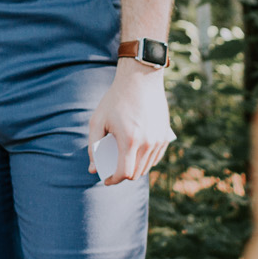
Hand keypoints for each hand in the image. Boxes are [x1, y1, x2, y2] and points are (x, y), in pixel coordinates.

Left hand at [87, 59, 173, 184]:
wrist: (140, 79)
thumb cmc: (116, 99)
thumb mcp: (98, 120)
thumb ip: (93, 146)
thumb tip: (93, 169)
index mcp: (130, 141)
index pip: (124, 173)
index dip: (113, 180)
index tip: (106, 179)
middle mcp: (147, 143)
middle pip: (136, 173)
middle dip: (123, 175)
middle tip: (112, 170)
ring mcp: (159, 140)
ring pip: (147, 166)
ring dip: (134, 168)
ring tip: (123, 162)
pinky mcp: (165, 135)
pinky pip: (156, 157)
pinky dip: (146, 160)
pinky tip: (136, 155)